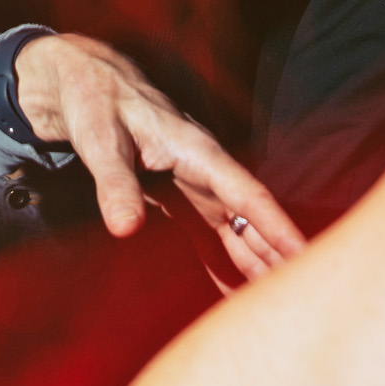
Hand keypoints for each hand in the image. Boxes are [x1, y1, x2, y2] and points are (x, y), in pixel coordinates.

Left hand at [15, 31, 303, 278]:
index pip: (248, 196)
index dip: (278, 228)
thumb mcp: (99, 140)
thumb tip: (125, 230)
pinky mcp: (174, 196)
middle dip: (276, 257)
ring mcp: (191, 185)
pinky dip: (221, 262)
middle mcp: (203, 171)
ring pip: (234, 231)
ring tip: (278, 305)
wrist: (78, 80)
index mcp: (197, 152)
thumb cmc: (93, 100)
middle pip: (250, 220)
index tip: (306, 257)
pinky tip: (233, 290)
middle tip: (302, 299)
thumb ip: (115, 184)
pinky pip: (206, 235)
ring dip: (254, 264)